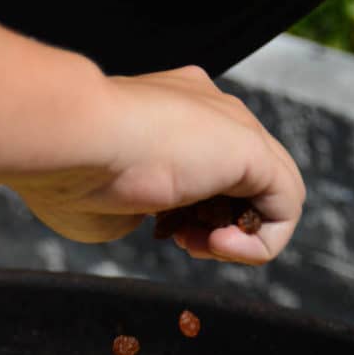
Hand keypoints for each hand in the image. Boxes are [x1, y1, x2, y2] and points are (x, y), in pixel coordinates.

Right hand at [13, 65, 304, 263]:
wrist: (71, 139)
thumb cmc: (68, 173)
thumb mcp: (105, 197)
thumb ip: (134, 205)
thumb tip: (141, 215)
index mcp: (164, 112)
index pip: (200, 167)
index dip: (184, 213)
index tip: (154, 230)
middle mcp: (203, 109)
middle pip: (236, 180)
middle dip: (212, 223)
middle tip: (178, 240)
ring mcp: (231, 125)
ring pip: (266, 193)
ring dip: (234, 237)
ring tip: (195, 243)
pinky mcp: (253, 149)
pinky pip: (285, 205)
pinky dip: (258, 243)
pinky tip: (216, 245)